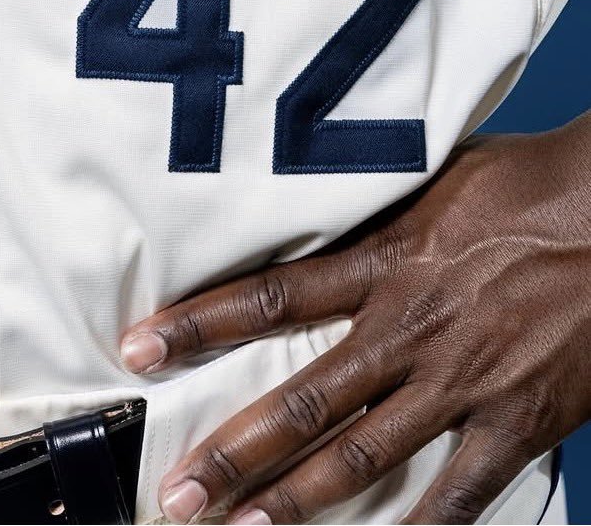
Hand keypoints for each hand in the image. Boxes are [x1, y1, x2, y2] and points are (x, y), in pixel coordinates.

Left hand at [121, 121, 590, 523]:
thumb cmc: (528, 184)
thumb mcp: (434, 178)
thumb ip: (371, 211)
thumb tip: (313, 204)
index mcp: (386, 260)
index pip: (271, 296)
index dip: (200, 325)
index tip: (141, 348)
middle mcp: (411, 326)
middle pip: (304, 398)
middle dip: (235, 449)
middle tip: (177, 491)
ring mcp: (463, 380)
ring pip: (362, 453)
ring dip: (296, 500)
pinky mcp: (518, 419)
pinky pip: (459, 491)